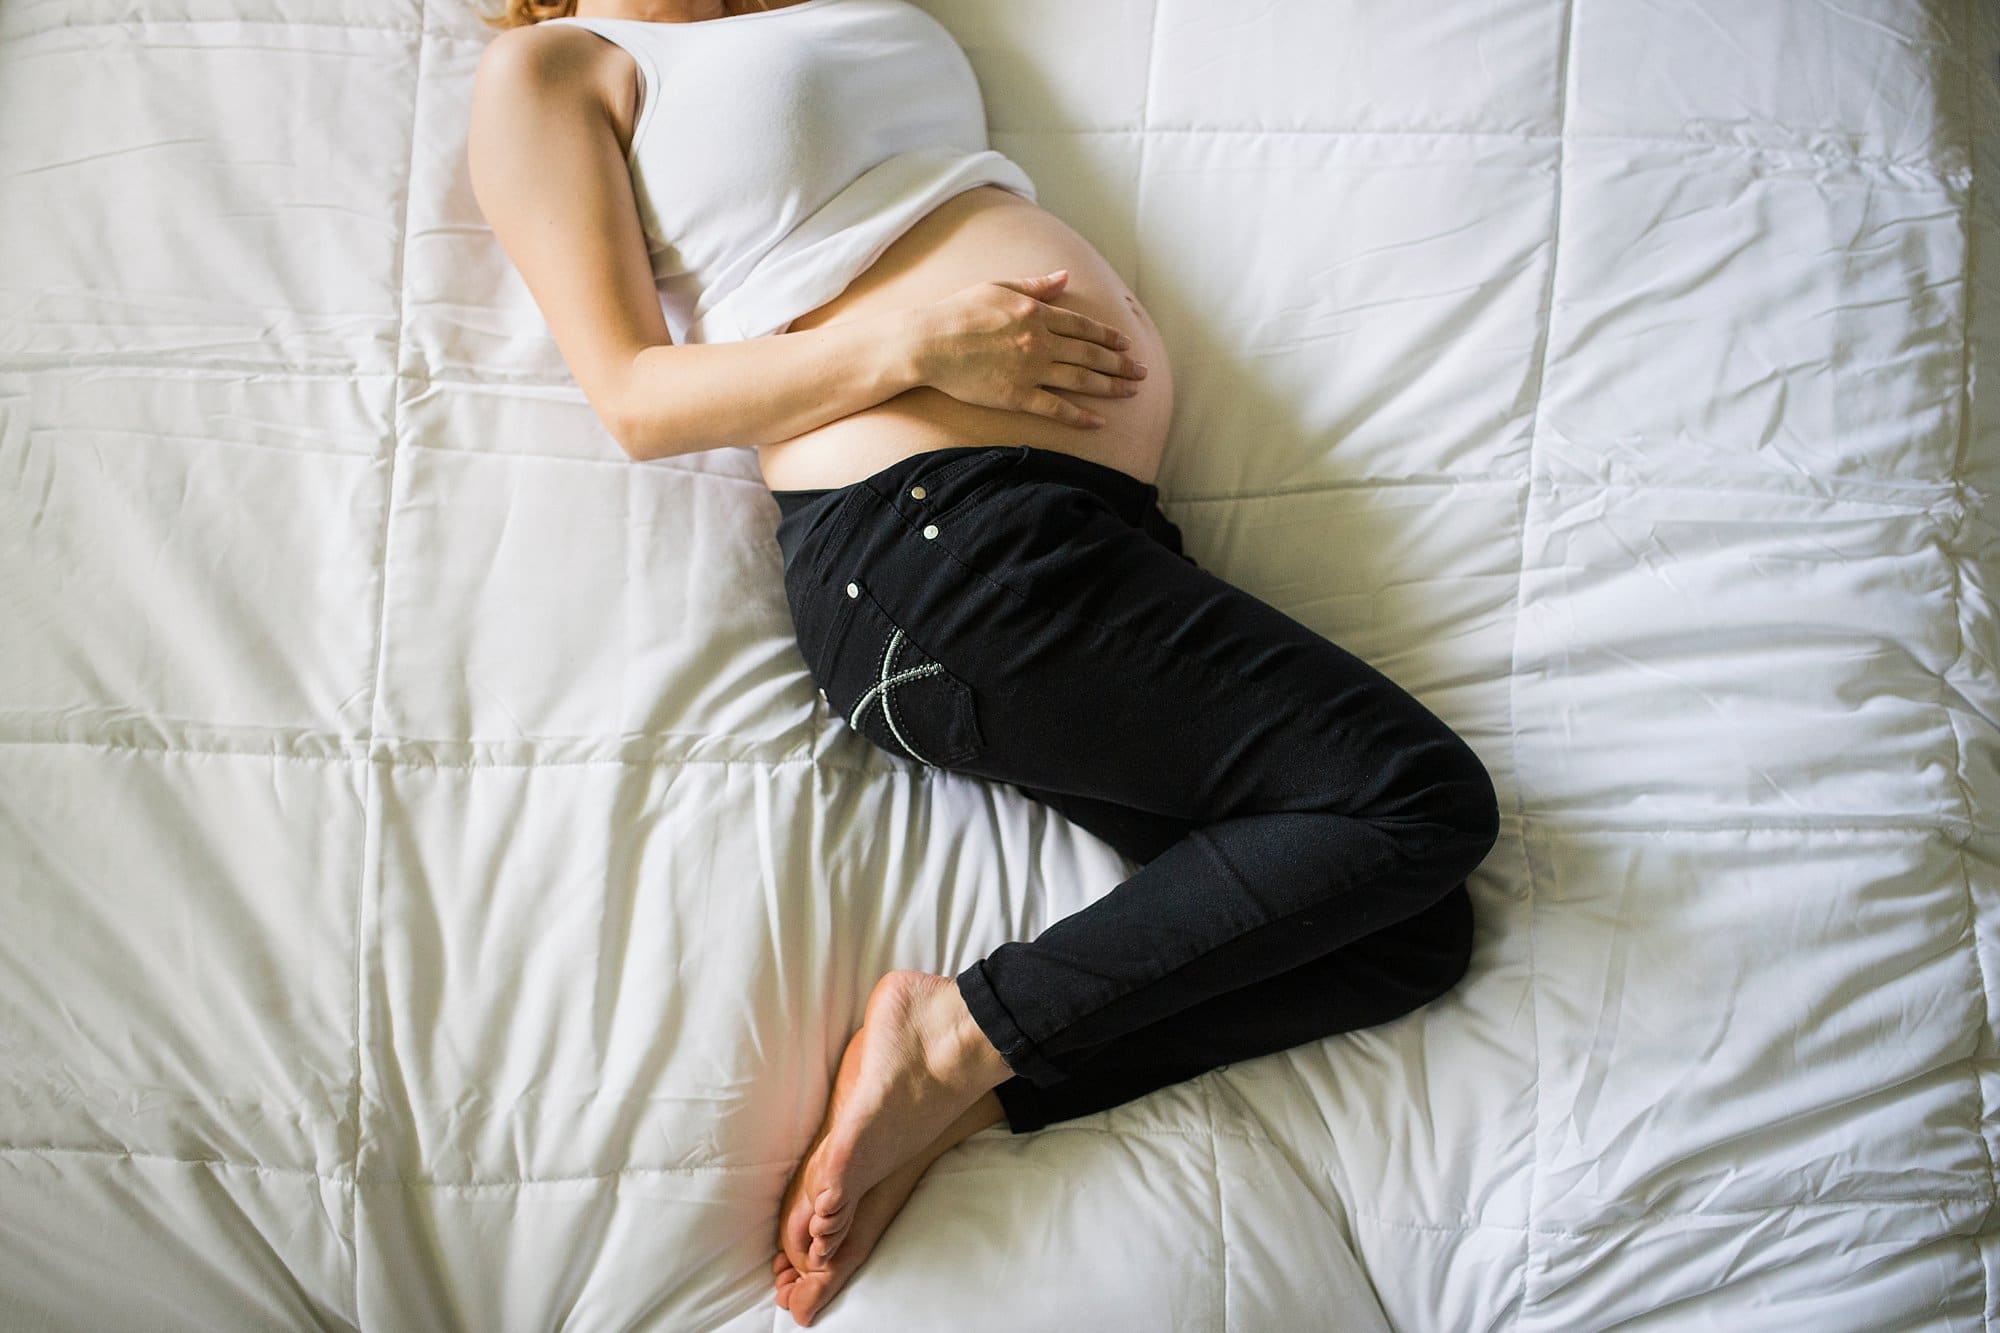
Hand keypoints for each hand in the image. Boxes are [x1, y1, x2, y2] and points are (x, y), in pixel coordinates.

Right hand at [908, 270, 1148, 427]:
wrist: (929, 342)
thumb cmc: (958, 311)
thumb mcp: (998, 287)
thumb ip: (1035, 286)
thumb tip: (1063, 277)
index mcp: (1037, 314)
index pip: (1083, 327)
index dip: (1108, 337)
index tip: (1127, 344)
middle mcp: (1040, 341)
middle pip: (1090, 354)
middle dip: (1121, 364)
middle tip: (1142, 372)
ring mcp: (1030, 370)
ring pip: (1081, 379)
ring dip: (1111, 386)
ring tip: (1132, 391)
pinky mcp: (1017, 395)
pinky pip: (1056, 408)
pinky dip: (1080, 416)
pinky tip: (1099, 421)